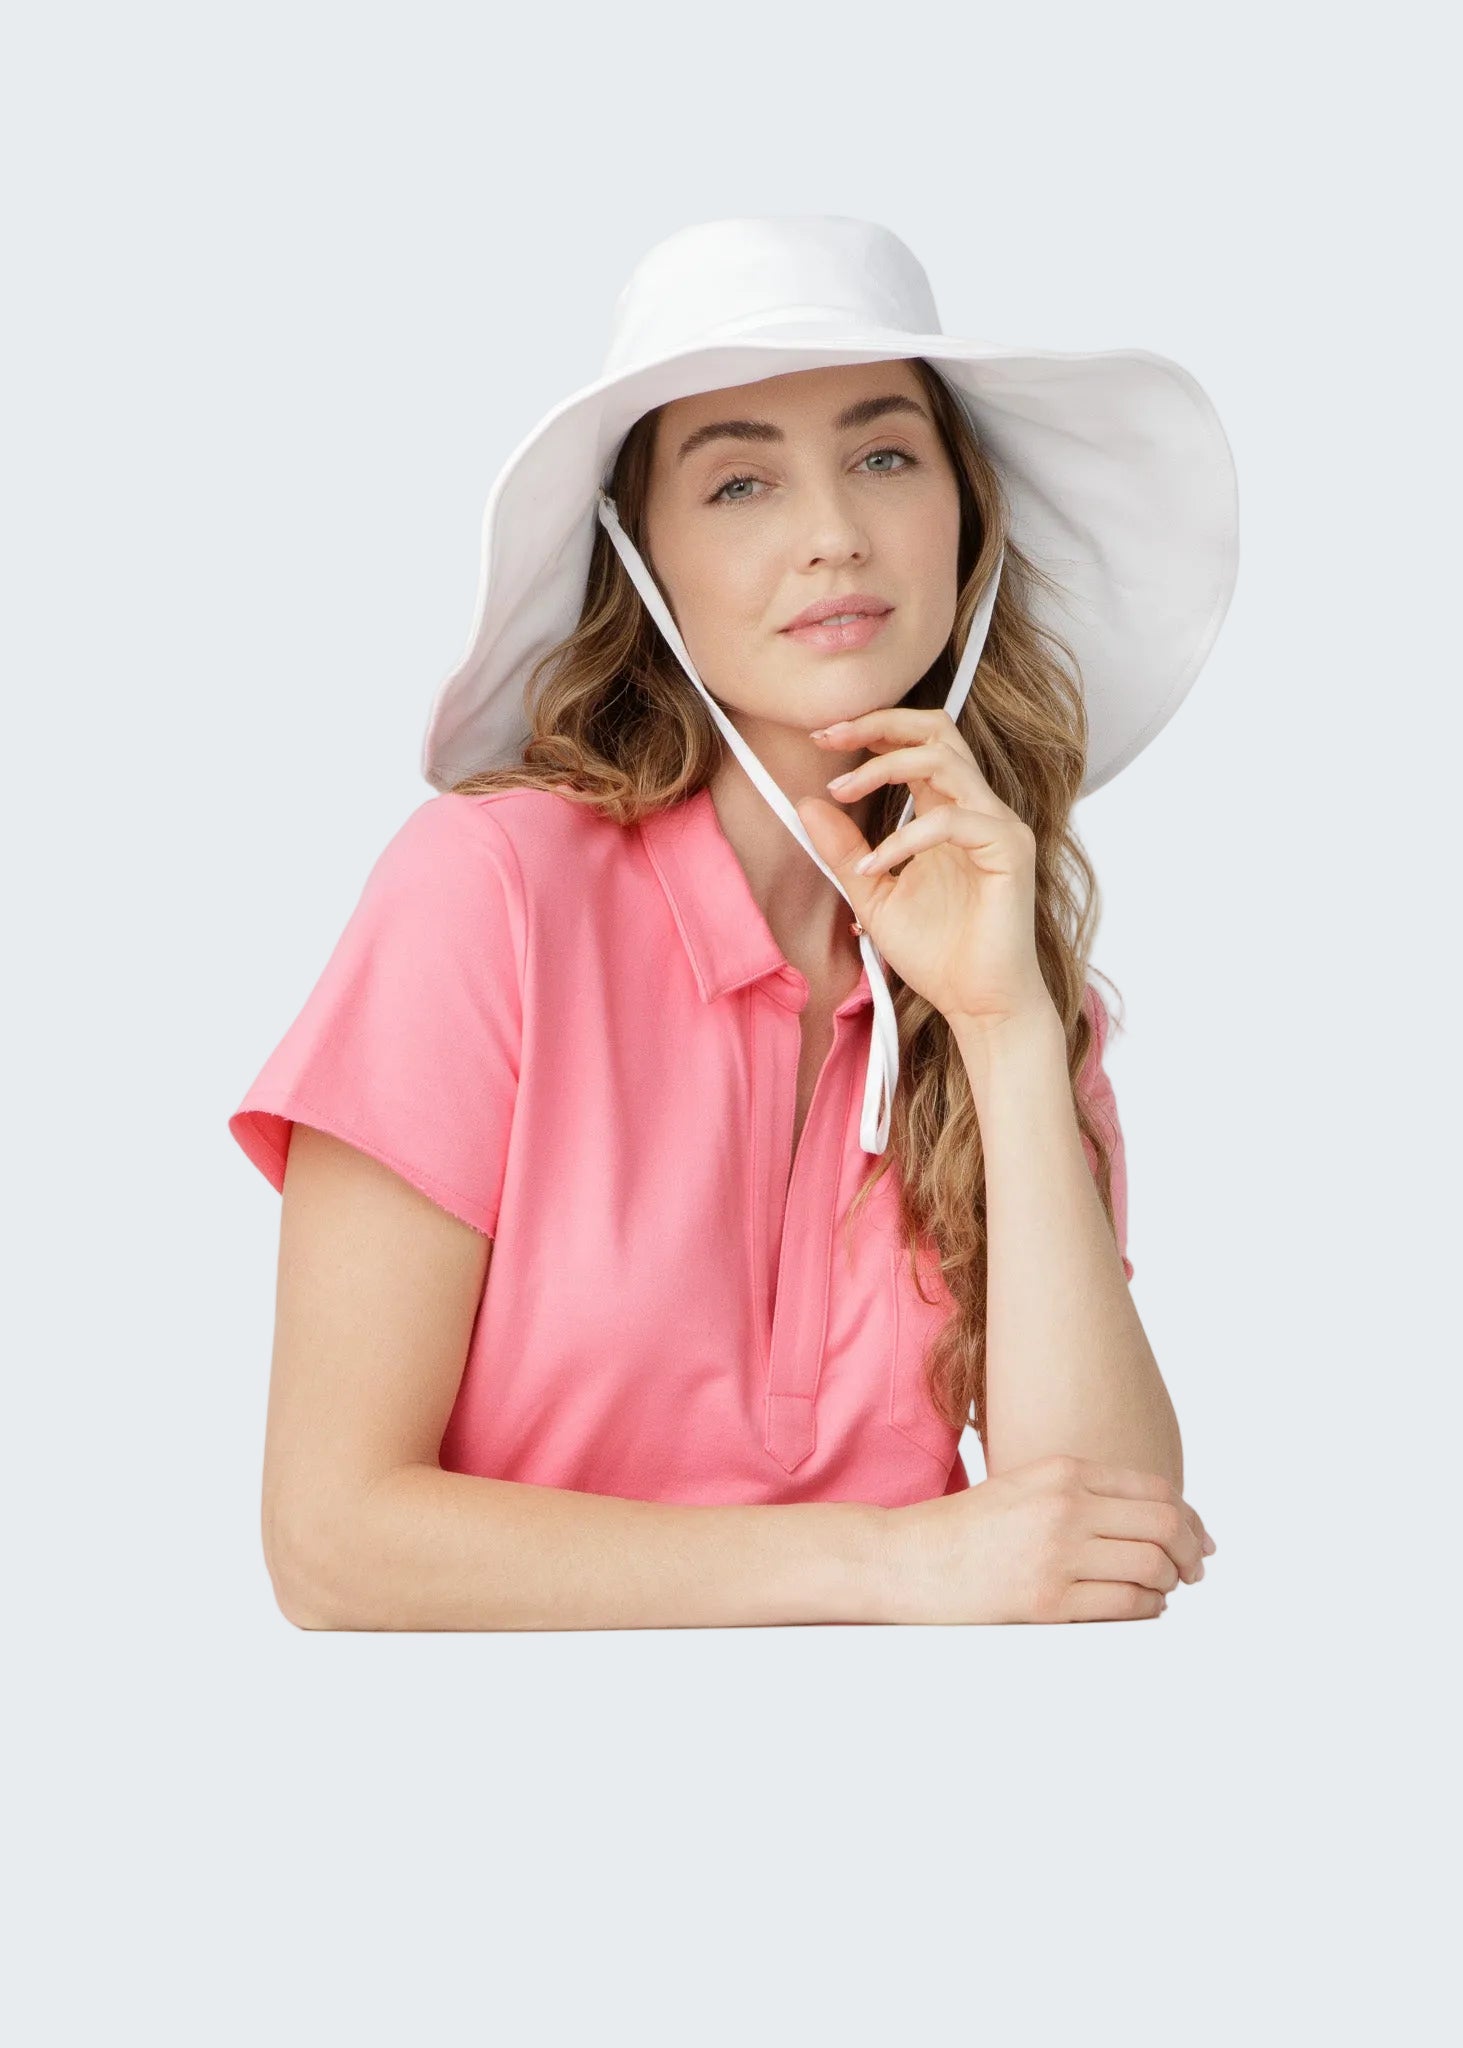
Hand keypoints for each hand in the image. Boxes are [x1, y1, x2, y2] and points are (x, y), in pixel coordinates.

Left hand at [798, 707, 1051, 1030]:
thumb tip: (806, 804)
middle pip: (937, 728)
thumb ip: (844, 851)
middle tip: (828, 735)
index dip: (870, 728)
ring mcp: (998, 825)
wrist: (978, 1004)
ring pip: (943, 760)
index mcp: (946, 811)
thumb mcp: (872, 895)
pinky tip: (873, 866)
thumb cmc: (938, 953)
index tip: (822, 736)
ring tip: (839, 794)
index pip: (916, 743)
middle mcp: (976, 808)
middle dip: (878, 723)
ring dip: (882, 769)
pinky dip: (904, 838)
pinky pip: (952, 820)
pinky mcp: (1010, 850)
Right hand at [876, 1453, 1216, 1624]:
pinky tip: (1139, 1607)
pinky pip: (1126, 1605)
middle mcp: (1066, 1505)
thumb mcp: (1026, 1488)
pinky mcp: (1048, 1600)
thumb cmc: (964, 1530)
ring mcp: (1058, 1553)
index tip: (1200, 1540)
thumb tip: (1154, 1520)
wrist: (906, 1560)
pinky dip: (1147, 1609)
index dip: (1190, 1518)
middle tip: (1195, 1571)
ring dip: (1170, 1583)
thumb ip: (1081, 1494)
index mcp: (1062, 1470)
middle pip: (1165, 1525)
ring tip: (1162, 1590)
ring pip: (1152, 1566)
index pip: (1155, 1489)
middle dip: (1191, 1553)